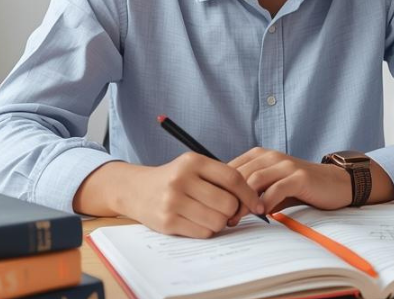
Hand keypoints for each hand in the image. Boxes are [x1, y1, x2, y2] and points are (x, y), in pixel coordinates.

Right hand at [77, 154, 264, 237]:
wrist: (135, 189)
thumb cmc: (174, 179)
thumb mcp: (193, 167)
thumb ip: (220, 178)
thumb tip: (252, 201)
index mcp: (193, 161)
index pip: (232, 178)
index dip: (249, 194)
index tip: (257, 204)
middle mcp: (182, 179)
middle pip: (227, 203)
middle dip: (232, 211)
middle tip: (226, 211)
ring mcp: (173, 201)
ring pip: (217, 221)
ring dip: (219, 222)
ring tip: (209, 215)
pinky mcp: (167, 222)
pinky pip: (203, 232)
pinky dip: (206, 230)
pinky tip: (197, 221)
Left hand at [228, 148, 352, 217]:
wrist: (334, 183)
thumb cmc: (299, 188)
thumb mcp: (271, 186)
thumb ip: (251, 191)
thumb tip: (225, 207)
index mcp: (260, 155)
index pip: (231, 169)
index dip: (220, 188)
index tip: (213, 208)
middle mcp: (271, 156)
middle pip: (240, 175)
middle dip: (229, 197)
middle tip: (222, 218)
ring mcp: (286, 165)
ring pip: (255, 181)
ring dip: (243, 202)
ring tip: (236, 219)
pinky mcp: (300, 176)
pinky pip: (277, 189)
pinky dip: (266, 202)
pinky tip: (262, 214)